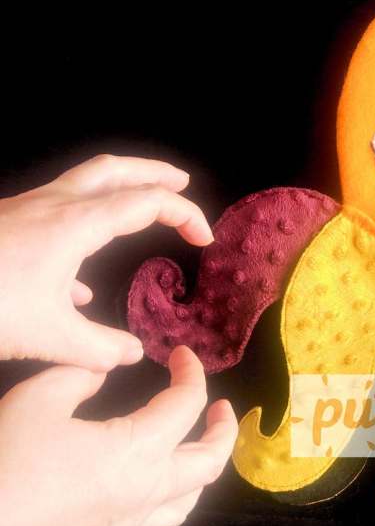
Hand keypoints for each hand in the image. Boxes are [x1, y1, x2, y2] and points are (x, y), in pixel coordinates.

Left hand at [0, 154, 213, 370]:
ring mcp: (26, 212)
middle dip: (153, 173)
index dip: (185, 214)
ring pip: (83, 186)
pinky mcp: (7, 228)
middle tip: (180, 179)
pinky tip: (76, 283)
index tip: (204, 238)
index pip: (148, 203)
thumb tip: (131, 354)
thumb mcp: (49, 338)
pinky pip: (55, 216)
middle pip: (115, 171)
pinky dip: (81, 231)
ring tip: (139, 211)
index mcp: (77, 225)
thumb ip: (100, 348)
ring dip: (118, 192)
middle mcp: (54, 207)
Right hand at [0, 345, 237, 525]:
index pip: (187, 404)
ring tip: (198, 444)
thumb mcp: (38, 400)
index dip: (192, 373)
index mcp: (139, 451)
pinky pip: (161, 520)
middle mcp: (147, 491)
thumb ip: (79, 375)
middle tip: (221, 408)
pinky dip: (176, 496)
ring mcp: (130, 522)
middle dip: (224, 430)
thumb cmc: (8, 463)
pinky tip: (160, 484)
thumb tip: (102, 370)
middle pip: (210, 461)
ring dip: (204, 467)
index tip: (183, 355)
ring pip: (191, 498)